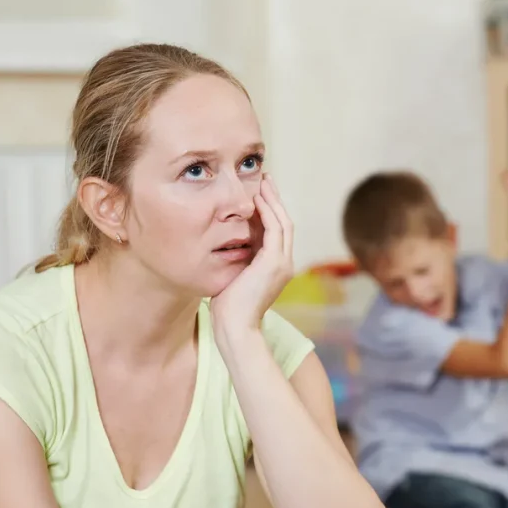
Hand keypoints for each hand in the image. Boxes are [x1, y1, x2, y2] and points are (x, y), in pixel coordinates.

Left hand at [210, 175, 293, 337]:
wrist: (235, 327)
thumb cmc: (228, 308)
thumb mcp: (233, 276)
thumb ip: (236, 259)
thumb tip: (223, 244)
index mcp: (275, 266)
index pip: (276, 231)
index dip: (269, 210)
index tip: (258, 193)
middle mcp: (284, 263)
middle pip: (284, 222)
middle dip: (274, 199)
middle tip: (265, 179)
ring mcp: (282, 263)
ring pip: (283, 222)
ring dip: (273, 200)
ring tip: (262, 182)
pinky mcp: (275, 263)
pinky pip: (275, 229)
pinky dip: (268, 212)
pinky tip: (256, 198)